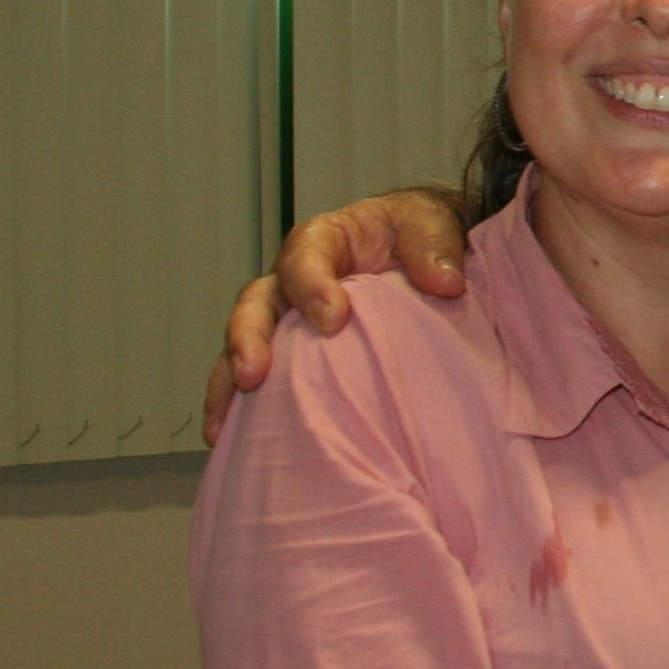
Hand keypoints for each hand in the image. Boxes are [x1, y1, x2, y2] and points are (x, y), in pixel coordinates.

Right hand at [198, 187, 473, 442]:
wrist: (423, 254)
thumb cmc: (417, 235)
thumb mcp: (429, 224)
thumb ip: (433, 248)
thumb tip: (446, 284)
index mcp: (323, 242)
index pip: (304, 259)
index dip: (311, 286)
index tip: (334, 319)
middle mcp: (293, 282)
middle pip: (256, 306)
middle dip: (248, 340)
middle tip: (254, 375)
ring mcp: (287, 324)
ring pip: (244, 349)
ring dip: (228, 387)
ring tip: (223, 428)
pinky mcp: (293, 359)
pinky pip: (261, 384)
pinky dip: (241, 412)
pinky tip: (231, 445)